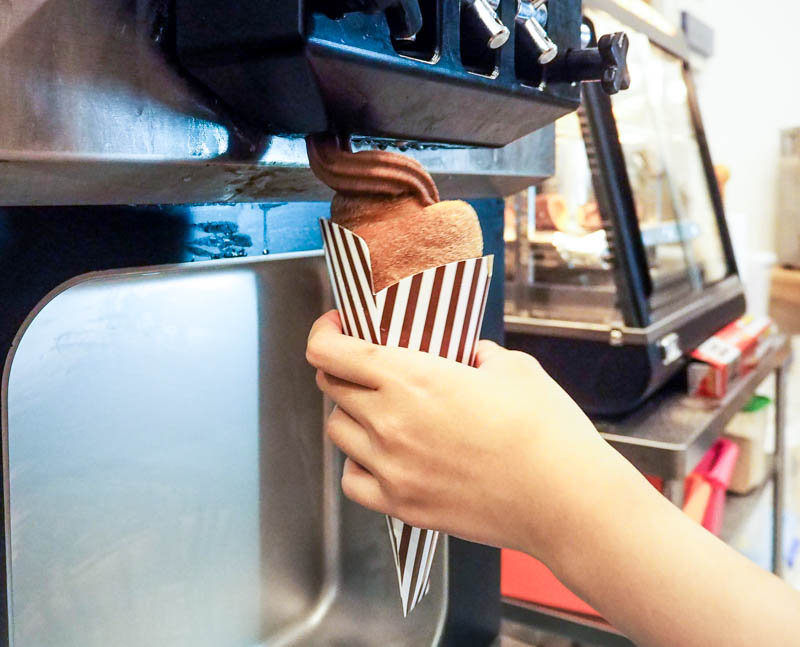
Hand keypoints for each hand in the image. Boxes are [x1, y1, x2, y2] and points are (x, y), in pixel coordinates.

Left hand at [306, 310, 620, 562]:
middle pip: (332, 387)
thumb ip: (478, 355)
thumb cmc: (545, 433)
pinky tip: (383, 456)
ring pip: (338, 431)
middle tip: (368, 365)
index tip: (336, 326)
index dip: (324, 332)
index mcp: (410, 378)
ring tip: (381, 410)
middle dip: (343, 368)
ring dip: (351, 414)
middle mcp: (389, 423)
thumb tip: (469, 358)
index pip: (330, 351)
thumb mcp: (513, 368)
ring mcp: (392, 469)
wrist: (566, 500)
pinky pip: (353, 481)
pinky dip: (359, 464)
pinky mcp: (403, 506)